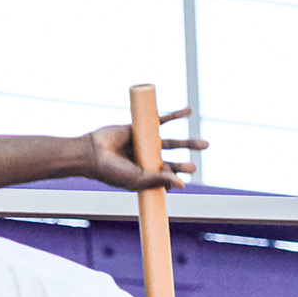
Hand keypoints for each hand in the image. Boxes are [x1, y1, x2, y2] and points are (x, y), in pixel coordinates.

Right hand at [86, 107, 205, 190]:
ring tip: (205, 145)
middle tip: (200, 158)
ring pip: (171, 142)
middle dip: (186, 159)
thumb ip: (159, 180)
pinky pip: (161, 120)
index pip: (167, 174)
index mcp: (146, 174)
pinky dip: (175, 115)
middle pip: (172, 158)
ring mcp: (145, 143)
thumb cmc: (112, 171)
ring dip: (188, 143)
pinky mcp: (142, 127)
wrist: (92, 152)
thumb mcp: (138, 179)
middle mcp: (147, 159)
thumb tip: (182, 184)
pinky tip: (188, 111)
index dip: (178, 173)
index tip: (188, 173)